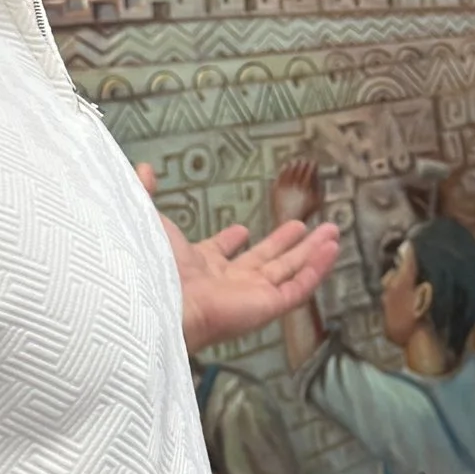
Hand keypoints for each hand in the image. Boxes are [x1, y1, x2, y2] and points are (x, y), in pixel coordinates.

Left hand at [135, 163, 339, 353]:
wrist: (162, 300)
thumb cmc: (152, 263)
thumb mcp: (149, 217)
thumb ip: (146, 192)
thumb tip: (143, 167)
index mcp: (198, 264)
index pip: (219, 254)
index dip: (230, 241)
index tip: (242, 229)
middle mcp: (227, 282)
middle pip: (264, 261)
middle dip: (284, 243)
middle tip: (303, 226)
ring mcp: (250, 295)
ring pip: (288, 272)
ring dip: (309, 251)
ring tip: (331, 232)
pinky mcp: (268, 306)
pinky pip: (299, 287)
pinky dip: (317, 269)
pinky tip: (331, 249)